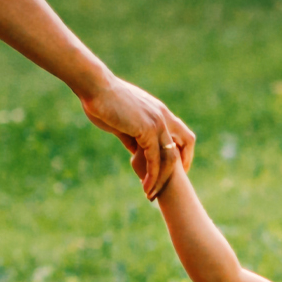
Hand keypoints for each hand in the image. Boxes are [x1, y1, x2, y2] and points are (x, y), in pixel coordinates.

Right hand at [78, 72, 192, 196]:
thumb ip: (133, 137)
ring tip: (151, 194)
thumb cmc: (103, 101)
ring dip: (162, 179)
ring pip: (170, 157)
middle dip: (180, 168)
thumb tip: (136, 153)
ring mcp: (157, 122)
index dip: (182, 152)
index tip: (174, 169)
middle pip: (185, 144)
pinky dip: (152, 175)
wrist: (96, 87)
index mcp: (159, 112)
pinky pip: (155, 159)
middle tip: (169, 186)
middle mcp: (163, 116)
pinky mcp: (147, 130)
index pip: (182, 134)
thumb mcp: (123, 122)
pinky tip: (145, 186)